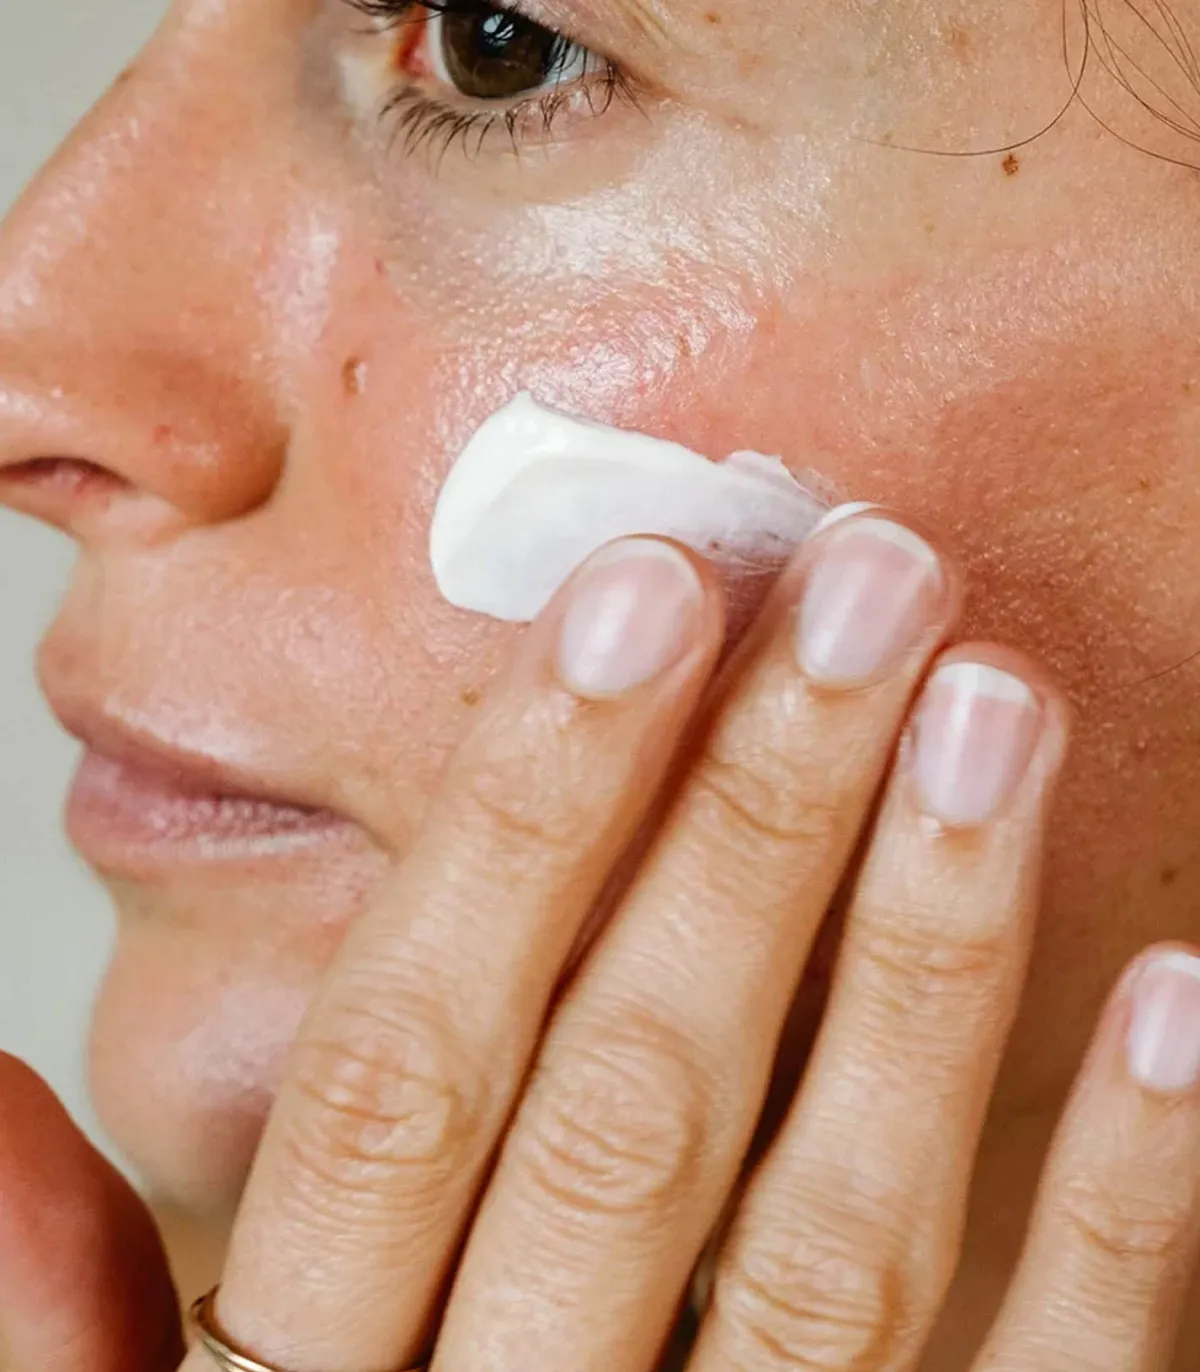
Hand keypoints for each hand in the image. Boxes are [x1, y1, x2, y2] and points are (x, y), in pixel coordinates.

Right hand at [4, 509, 1199, 1371]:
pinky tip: (1171, 1000)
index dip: (525, 813)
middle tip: (864, 584)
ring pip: (832, 1222)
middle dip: (749, 815)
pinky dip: (1113, 1205)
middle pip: (633, 1092)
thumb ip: (71, 1319)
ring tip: (997, 709)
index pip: (416, 1056)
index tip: (637, 597)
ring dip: (925, 945)